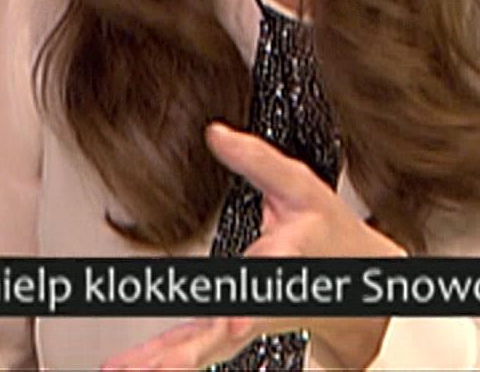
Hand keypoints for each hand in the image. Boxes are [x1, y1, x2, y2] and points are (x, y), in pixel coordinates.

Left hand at [100, 123, 405, 371]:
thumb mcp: (299, 186)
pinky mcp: (225, 331)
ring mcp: (241, 323)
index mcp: (282, 264)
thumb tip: (215, 132)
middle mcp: (259, 302)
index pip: (263, 285)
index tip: (235, 323)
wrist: (354, 281)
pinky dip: (157, 361)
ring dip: (162, 363)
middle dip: (187, 354)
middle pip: (222, 333)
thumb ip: (256, 159)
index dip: (247, 303)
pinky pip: (189, 348)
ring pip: (200, 349)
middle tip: (154, 369)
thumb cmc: (326, 230)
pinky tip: (125, 369)